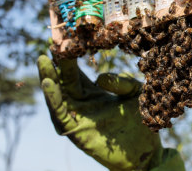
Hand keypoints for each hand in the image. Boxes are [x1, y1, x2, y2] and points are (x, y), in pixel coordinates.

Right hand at [37, 54, 183, 170]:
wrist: (147, 151)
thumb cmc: (143, 120)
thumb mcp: (136, 93)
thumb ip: (121, 82)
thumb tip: (100, 78)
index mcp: (95, 93)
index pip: (76, 72)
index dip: (68, 58)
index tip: (64, 40)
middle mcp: (82, 104)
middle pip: (64, 81)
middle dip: (55, 63)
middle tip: (50, 44)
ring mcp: (77, 117)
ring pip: (57, 95)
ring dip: (48, 78)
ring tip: (44, 61)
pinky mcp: (75, 131)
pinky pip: (61, 114)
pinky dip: (53, 98)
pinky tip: (49, 83)